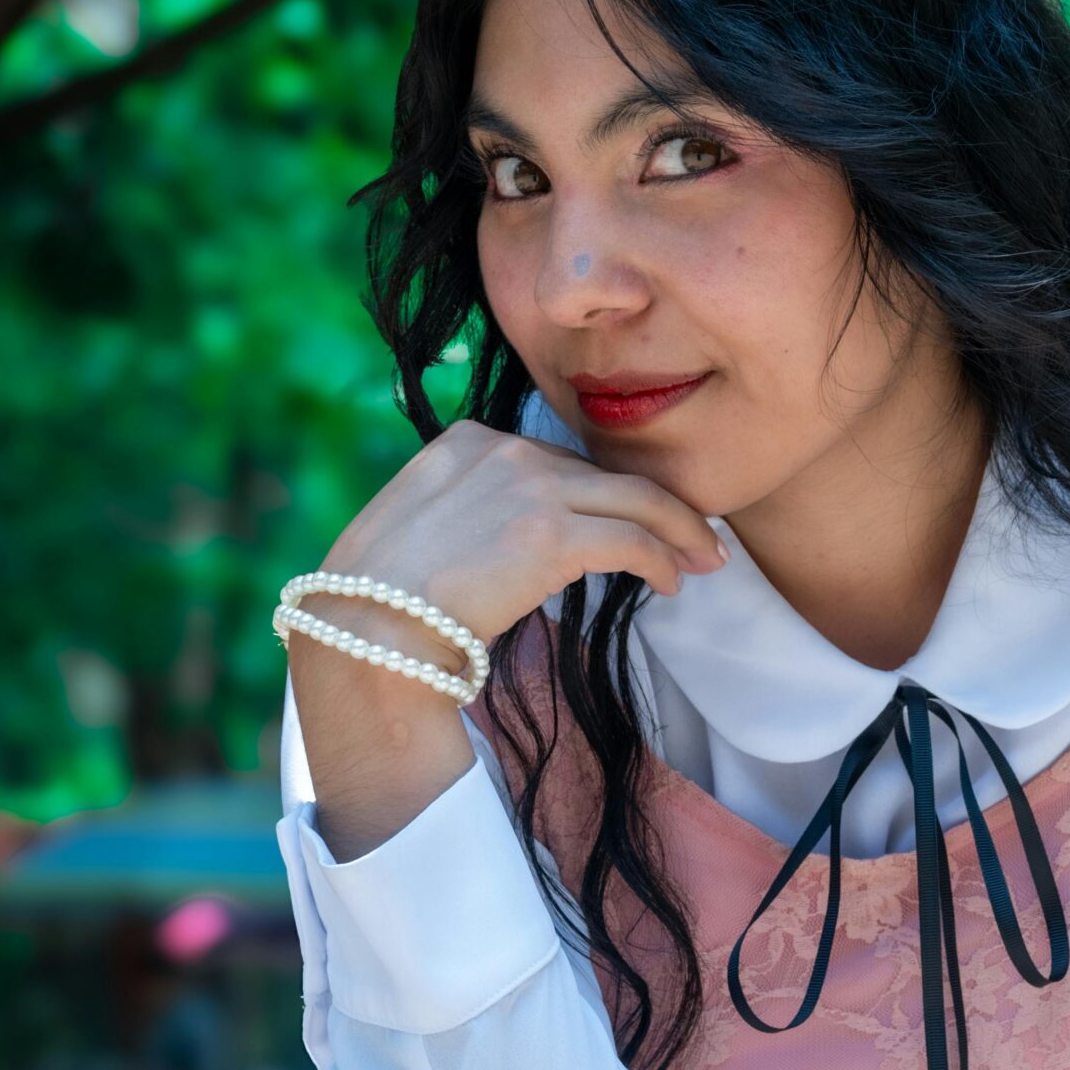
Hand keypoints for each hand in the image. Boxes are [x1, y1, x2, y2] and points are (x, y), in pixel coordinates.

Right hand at [289, 421, 724, 860]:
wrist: (365, 628)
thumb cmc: (379, 598)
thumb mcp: (417, 526)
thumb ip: (467, 511)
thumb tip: (505, 542)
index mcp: (466, 441)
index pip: (555, 462)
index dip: (600, 494)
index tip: (630, 517)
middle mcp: (503, 451)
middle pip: (602, 474)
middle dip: (656, 507)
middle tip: (695, 538)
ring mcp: (530, 488)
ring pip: (635, 498)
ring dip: (679, 531)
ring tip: (703, 560)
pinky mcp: (552, 533)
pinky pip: (633, 539)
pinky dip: (663, 558)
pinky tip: (672, 582)